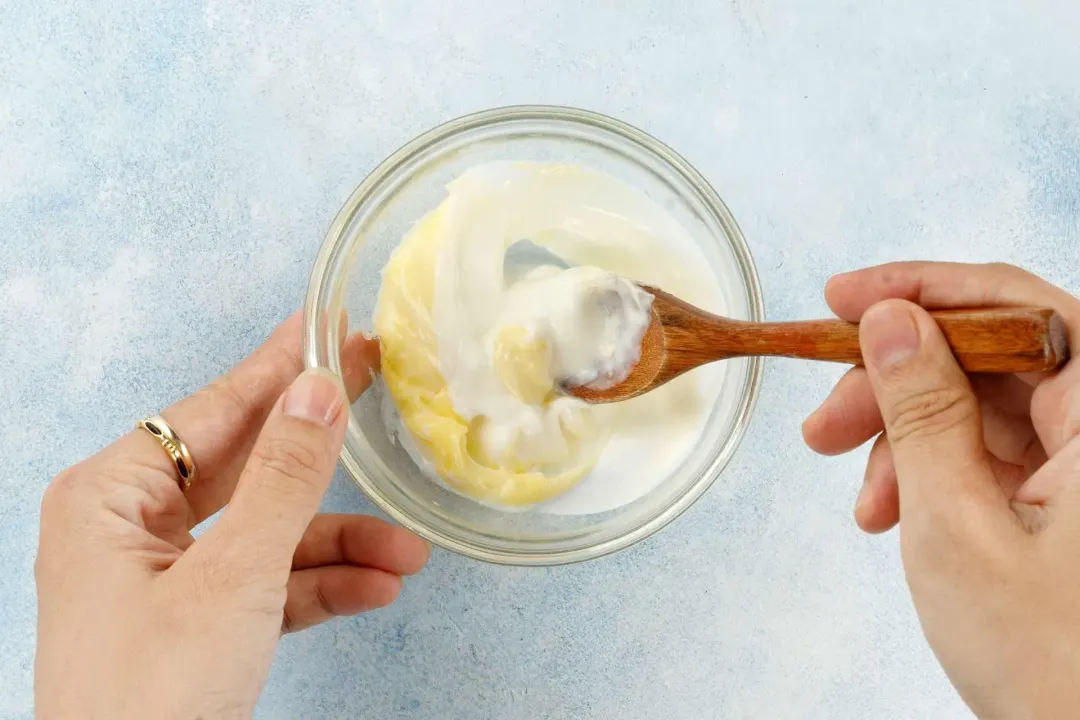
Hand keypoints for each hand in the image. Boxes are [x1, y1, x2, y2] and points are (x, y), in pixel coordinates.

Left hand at [35, 313, 429, 719]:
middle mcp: (133, 527)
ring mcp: (167, 577)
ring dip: (340, 544)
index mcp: (111, 496)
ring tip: (407, 553)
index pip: (213, 408)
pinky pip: (270, 584)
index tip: (330, 325)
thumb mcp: (232, 577)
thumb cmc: (150, 698)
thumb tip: (317, 390)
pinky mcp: (198, 622)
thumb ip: (283, 480)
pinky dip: (322, 587)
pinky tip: (376, 587)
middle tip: (379, 388)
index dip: (279, 366)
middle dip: (324, 458)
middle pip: (248, 466)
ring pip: (269, 533)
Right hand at [803, 262, 1079, 717]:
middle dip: (896, 384)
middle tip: (824, 422)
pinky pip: (991, 455)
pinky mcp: (1071, 499)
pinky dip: (932, 474)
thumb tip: (889, 324)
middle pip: (991, 358)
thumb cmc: (1054, 670)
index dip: (924, 289)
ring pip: (983, 408)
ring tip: (862, 498)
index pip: (1019, 307)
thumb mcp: (957, 528)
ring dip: (905, 439)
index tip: (844, 299)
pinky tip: (892, 512)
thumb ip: (921, 412)